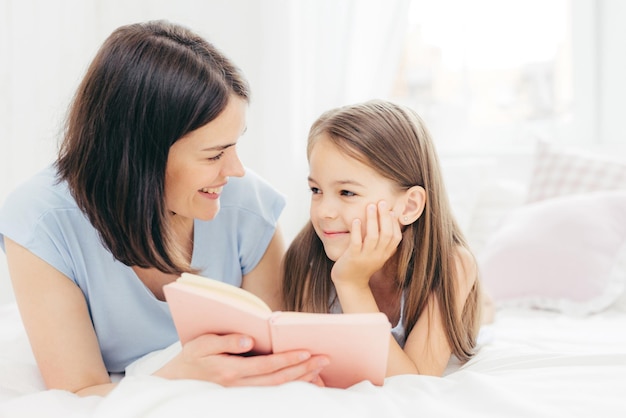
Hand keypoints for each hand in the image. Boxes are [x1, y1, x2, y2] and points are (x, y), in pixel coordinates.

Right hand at [154, 333, 329, 386]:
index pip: (266, 366)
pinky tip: (304, 381)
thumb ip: (226, 342)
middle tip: (324, 360)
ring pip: (277, 390)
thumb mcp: (202, 344)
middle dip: (302, 370)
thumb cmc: (191, 358)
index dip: (288, 360)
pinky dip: (289, 388)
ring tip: (320, 371)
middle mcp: (239, 387)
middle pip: (277, 380)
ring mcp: (242, 395)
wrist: (175, 384)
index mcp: (230, 372)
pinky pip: (271, 394)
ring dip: (300, 380)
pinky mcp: (244, 396)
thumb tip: (248, 341)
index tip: (307, 352)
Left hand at [331, 201, 401, 287]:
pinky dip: (357, 230)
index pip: (395, 237)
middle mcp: (378, 256)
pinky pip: (356, 243)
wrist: (350, 283)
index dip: (394, 223)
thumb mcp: (377, 254)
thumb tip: (389, 219)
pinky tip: (356, 220)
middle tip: (382, 202)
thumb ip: (383, 241)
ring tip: (370, 206)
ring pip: (373, 237)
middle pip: (386, 234)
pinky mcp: (353, 258)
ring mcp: (366, 257)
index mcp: (385, 254)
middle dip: (384, 217)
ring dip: (372, 220)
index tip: (391, 210)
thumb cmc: (363, 265)